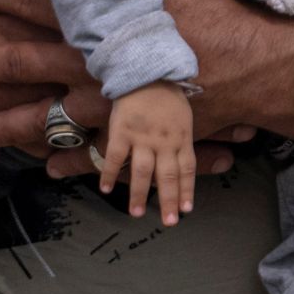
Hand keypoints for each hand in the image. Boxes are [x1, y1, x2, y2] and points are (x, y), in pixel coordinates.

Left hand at [0, 0, 246, 171]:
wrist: (259, 64)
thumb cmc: (221, 11)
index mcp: (100, 17)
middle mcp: (93, 64)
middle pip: (22, 62)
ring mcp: (109, 106)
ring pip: (45, 120)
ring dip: (8, 125)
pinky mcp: (133, 136)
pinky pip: (91, 156)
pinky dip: (67, 163)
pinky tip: (44, 167)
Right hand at [99, 84, 200, 225]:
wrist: (144, 70)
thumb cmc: (166, 92)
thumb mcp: (184, 115)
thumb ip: (182, 138)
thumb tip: (182, 160)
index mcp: (181, 137)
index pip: (187, 170)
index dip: (186, 191)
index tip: (185, 210)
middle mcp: (164, 141)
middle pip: (167, 177)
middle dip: (168, 202)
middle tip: (168, 223)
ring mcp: (142, 138)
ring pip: (142, 172)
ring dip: (139, 195)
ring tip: (136, 213)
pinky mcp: (121, 131)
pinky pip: (115, 157)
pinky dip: (110, 174)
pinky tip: (106, 189)